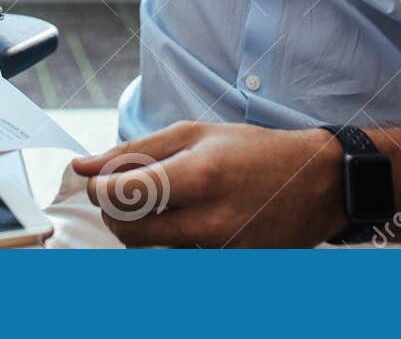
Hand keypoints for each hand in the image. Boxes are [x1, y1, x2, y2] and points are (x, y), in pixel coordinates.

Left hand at [71, 122, 346, 246]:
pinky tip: (187, 220)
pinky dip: (170, 241)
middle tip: (126, 192)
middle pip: (128, 232)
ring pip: (150, 250)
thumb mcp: (194, 134)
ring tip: (163, 203)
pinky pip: (178, 259)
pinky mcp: (229, 268)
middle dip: (114, 212)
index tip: (97, 182)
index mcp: (198, 178)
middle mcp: (210, 222)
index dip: (99, 190)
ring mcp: (220, 252)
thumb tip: (84, 167)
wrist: (316, 184)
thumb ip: (134, 151)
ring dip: (141, 228)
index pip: (122, 196)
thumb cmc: (252, 151)